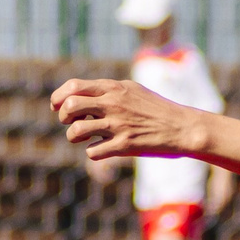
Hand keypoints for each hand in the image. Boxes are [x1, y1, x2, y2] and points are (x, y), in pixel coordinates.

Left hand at [52, 79, 207, 161]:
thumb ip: (107, 91)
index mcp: (114, 88)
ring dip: (74, 137)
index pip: (73, 86)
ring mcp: (118, 125)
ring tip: (84, 138)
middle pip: (70, 106)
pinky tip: (102, 149)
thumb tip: (79, 96)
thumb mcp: (132, 90)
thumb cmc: (155, 109)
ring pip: (76, 131)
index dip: (58, 97)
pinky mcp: (124, 146)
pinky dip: (93, 152)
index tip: (57, 107)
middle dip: (64, 117)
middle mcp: (113, 104)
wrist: (182, 127)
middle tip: (72, 122)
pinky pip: (92, 152)